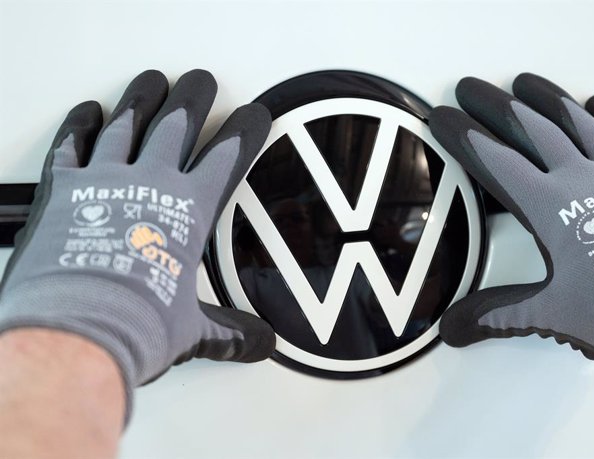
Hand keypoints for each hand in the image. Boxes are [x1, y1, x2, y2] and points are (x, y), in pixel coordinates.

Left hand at [0, 70, 275, 420]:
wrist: (76, 329)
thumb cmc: (137, 324)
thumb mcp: (191, 330)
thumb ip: (227, 331)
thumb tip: (260, 344)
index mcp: (188, 212)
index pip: (225, 160)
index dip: (243, 133)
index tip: (253, 113)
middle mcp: (150, 185)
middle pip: (176, 127)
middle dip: (192, 100)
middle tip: (200, 80)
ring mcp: (105, 181)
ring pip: (127, 125)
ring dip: (141, 100)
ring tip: (152, 81)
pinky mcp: (64, 189)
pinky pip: (72, 145)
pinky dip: (80, 126)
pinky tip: (88, 112)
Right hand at [430, 73, 593, 398]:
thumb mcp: (550, 312)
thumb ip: (498, 313)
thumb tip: (452, 331)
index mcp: (549, 207)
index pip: (495, 161)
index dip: (464, 136)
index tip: (442, 116)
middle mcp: (580, 179)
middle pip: (531, 129)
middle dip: (495, 106)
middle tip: (471, 87)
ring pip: (576, 122)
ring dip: (547, 99)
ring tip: (524, 82)